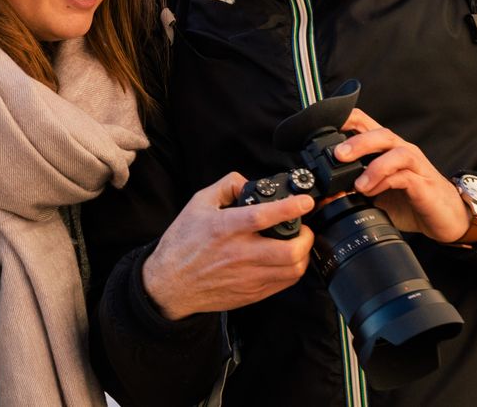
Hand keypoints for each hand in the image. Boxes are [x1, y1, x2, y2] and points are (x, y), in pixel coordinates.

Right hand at [142, 172, 314, 320]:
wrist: (170, 284)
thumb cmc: (183, 243)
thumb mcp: (198, 203)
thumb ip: (226, 186)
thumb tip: (248, 182)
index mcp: (226, 228)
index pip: (264, 217)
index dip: (290, 208)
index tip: (305, 201)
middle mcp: (240, 254)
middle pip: (289, 251)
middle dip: (306, 236)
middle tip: (303, 226)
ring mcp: (248, 277)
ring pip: (292, 269)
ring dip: (302, 254)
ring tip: (297, 243)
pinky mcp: (252, 293)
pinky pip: (284, 283)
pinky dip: (292, 269)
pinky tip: (286, 259)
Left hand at [335, 108, 471, 243]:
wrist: (445, 219)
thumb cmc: (410, 202)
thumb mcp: (376, 195)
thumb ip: (353, 190)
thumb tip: (325, 196)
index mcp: (385, 149)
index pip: (365, 123)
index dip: (344, 120)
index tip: (322, 128)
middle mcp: (400, 150)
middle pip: (379, 132)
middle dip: (356, 140)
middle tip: (337, 155)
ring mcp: (414, 165)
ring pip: (394, 149)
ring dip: (372, 163)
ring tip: (357, 184)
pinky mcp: (423, 182)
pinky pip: (404, 175)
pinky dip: (386, 181)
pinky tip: (373, 192)